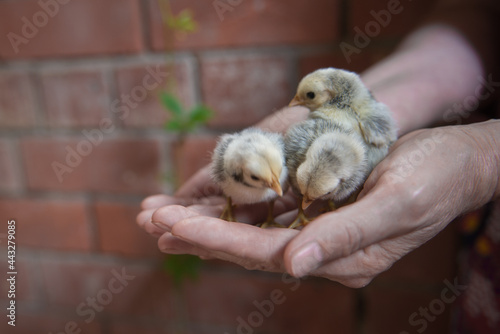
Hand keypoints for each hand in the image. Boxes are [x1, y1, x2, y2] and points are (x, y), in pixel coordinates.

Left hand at [137, 121, 499, 286]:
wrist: (454, 161)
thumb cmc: (434, 179)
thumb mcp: (397, 204)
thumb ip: (345, 238)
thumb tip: (292, 266)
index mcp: (342, 259)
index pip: (265, 254)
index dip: (217, 240)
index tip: (172, 225)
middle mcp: (322, 250)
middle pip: (248, 247)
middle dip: (198, 234)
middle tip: (149, 220)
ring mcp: (317, 231)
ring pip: (250, 231)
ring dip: (206, 222)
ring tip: (160, 216)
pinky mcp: (317, 210)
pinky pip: (266, 213)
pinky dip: (232, 207)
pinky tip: (203, 203)